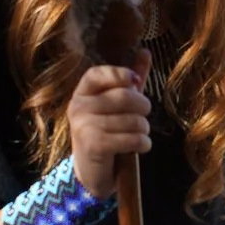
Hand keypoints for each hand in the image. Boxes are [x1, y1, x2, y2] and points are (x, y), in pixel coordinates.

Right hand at [65, 51, 151, 199]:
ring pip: (133, 120)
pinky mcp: (94, 145)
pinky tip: (139, 147)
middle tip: (142, 118)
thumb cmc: (107, 133)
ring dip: (144, 130)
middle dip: (143, 108)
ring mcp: (84, 126)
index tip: (136, 82)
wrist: (92, 173)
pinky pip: (133, 138)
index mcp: (82, 93)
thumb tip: (145, 51)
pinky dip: (143, 144)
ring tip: (137, 136)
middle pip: (124, 97)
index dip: (120, 74)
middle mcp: (78, 107)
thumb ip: (129, 80)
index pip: (98, 74)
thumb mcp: (116, 105)